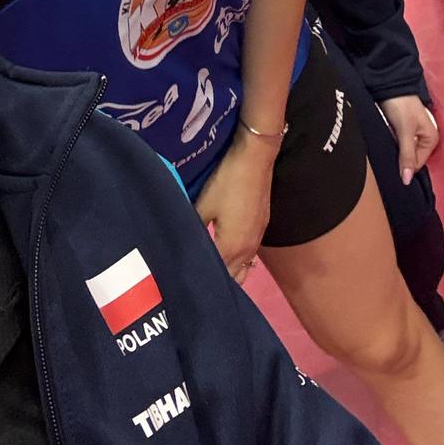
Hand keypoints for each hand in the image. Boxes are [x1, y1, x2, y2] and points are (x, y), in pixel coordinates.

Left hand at [195, 134, 274, 281]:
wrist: (255, 159)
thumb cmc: (227, 182)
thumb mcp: (203, 205)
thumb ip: (193, 228)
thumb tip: (182, 245)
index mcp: (231, 248)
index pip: (217, 277)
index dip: (202, 282)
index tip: (186, 286)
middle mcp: (247, 251)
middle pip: (233, 279)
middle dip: (218, 284)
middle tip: (197, 283)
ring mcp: (257, 240)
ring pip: (243, 269)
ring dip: (230, 274)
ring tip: (211, 273)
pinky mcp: (261, 228)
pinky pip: (248, 256)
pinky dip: (238, 262)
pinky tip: (226, 254)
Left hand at [379, 95, 439, 183]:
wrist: (389, 83)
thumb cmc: (401, 106)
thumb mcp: (405, 132)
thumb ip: (406, 156)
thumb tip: (407, 181)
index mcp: (431, 139)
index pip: (418, 164)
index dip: (405, 167)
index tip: (391, 169)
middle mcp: (424, 138)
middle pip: (411, 158)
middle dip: (400, 160)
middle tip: (386, 159)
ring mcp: (413, 134)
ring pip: (403, 152)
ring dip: (395, 152)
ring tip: (384, 153)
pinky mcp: (402, 130)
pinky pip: (398, 144)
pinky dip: (391, 145)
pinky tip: (384, 146)